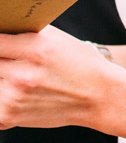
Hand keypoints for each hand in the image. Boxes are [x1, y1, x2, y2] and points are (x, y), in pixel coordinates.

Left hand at [0, 26, 117, 130]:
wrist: (99, 97)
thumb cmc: (81, 64)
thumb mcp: (61, 40)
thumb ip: (29, 32)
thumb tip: (4, 26)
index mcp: (36, 50)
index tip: (1, 41)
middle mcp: (22, 75)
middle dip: (2, 60)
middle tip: (12, 61)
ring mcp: (13, 98)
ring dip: (1, 78)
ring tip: (20, 77)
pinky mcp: (8, 116)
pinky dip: (2, 97)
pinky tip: (18, 94)